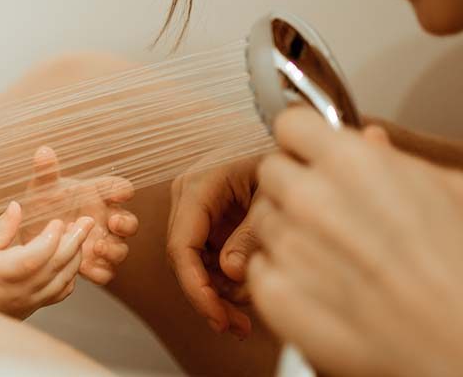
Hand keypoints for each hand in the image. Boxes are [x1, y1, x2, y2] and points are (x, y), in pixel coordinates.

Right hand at [0, 201, 93, 318]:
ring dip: (76, 255)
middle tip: (86, 220)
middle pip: (57, 266)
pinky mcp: (34, 306)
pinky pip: (61, 292)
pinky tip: (70, 257)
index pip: (35, 258)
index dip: (51, 239)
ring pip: (64, 280)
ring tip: (79, 233)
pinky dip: (71, 274)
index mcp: (1, 273)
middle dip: (75, 241)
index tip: (57, 221)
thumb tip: (17, 207)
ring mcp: (30, 301)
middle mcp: (20, 290)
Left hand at [20, 147, 137, 284]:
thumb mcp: (42, 189)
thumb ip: (46, 172)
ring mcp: (102, 243)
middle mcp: (105, 219)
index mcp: (99, 196)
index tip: (118, 193)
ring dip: (113, 250)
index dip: (122, 190)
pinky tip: (85, 268)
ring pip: (120, 249)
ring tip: (97, 247)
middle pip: (129, 222)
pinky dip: (99, 272)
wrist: (29, 235)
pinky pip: (106, 272)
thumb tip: (43, 151)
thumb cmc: (42, 205)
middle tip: (113, 222)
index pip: (120, 188)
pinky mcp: (93, 265)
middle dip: (125, 223)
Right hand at [167, 152, 267, 338]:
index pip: (181, 245)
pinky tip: (243, 298)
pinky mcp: (209, 221)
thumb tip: (231, 273)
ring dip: (216, 294)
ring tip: (244, 319)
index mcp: (198, 186)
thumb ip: (251, 234)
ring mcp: (197, 210)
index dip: (195, 287)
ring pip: (194, 264)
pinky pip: (206, 258)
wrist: (291, 147)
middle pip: (184, 260)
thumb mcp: (272, 196)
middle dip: (207, 297)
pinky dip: (222, 282)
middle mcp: (188, 198)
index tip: (216, 316)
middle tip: (236, 326)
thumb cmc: (283, 159)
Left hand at [248, 108, 462, 376]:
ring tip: (336, 257)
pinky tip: (323, 286)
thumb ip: (398, 161)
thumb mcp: (451, 191)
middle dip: (294, 186)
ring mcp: (289, 246)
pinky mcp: (276, 293)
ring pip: (263, 220)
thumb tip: (372, 141)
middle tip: (329, 213)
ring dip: (289, 232)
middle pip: (270, 172)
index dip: (303, 141)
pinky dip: (282, 276)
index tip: (311, 154)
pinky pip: (258, 268)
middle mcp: (310, 198)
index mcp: (350, 162)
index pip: (291, 124)